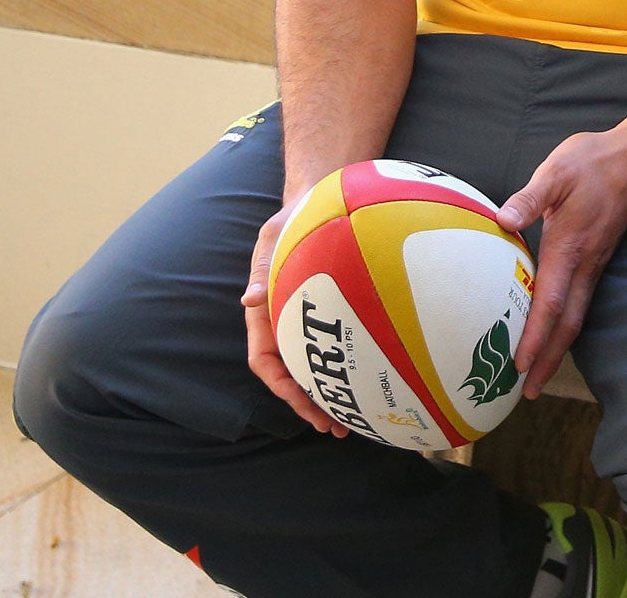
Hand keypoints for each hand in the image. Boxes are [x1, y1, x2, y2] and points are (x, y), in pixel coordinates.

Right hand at [240, 197, 347, 434]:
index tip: (302, 402)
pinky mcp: (337, 310)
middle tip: (337, 428)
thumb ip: (262, 268)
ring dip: (333, 394)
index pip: (265, 359)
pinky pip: (344, 343)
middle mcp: (286, 321)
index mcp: (266, 310)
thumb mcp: (273, 237)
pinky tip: (378, 380)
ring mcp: (313, 317)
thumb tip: (248, 300)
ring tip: (358, 420)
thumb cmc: (293, 218)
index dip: (281, 385)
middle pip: (293, 375)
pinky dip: (353, 366)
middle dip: (310, 404)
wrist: (321, 198)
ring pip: (319, 366)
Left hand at [498, 126, 626, 395]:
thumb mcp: (557, 171)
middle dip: (549, 359)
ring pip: (576, 316)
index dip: (536, 335)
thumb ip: (530, 198)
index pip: (551, 301)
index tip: (521, 366)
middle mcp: (585, 263)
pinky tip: (554, 334)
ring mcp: (595, 264)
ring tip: (538, 374)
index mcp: (570, 246)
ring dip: (557, 348)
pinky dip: (566, 326)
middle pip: (568, 323)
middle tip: (528, 392)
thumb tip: (503, 219)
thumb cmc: (593, 162)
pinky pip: (581, 302)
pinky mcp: (597, 259)